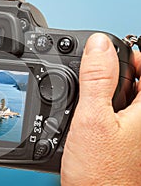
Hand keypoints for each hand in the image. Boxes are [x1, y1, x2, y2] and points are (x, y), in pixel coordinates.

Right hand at [61, 34, 140, 184]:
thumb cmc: (100, 173)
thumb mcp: (93, 118)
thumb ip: (97, 79)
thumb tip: (98, 45)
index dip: (128, 54)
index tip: (105, 54)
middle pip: (134, 79)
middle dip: (110, 71)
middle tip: (89, 76)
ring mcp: (132, 127)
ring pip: (120, 93)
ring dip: (101, 88)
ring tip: (83, 96)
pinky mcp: (120, 135)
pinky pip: (111, 109)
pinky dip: (97, 103)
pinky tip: (84, 112)